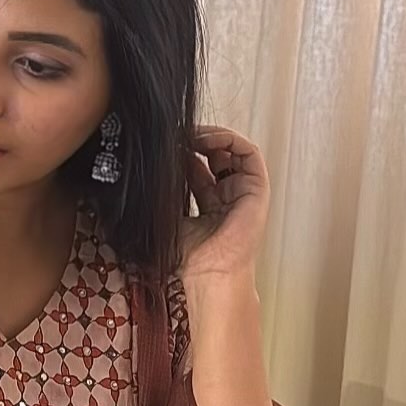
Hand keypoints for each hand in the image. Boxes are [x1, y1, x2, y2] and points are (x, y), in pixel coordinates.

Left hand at [179, 124, 270, 281]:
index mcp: (208, 205)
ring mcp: (243, 192)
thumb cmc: (189, 256)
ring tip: (190, 135)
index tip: (165, 144)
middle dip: (195, 141)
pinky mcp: (256, 188)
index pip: (196, 168)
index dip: (182, 153)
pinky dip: (229, 139)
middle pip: (214, 156)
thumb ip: (165, 193)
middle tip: (176, 135)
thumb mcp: (169, 216)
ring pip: (232, 150)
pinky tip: (207, 139)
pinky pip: (249, 153)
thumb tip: (149, 170)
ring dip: (212, 136)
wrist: (207, 271)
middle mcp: (227, 196)